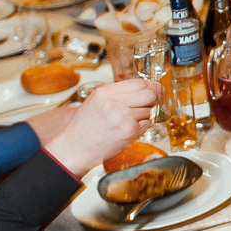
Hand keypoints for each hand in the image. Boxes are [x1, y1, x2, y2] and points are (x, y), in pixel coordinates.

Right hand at [35, 78, 160, 177]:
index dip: (151, 86)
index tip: (155, 89)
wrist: (75, 148)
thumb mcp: (97, 101)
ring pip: (149, 110)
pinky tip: (127, 129)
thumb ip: (118, 93)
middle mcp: (114, 103)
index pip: (139, 82)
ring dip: (144, 115)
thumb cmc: (85, 127)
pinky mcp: (129, 132)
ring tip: (128, 120)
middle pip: (149, 94)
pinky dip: (141, 127)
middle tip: (152, 102)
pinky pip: (146, 124)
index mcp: (105, 92)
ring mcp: (123, 118)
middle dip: (155, 98)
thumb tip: (144, 87)